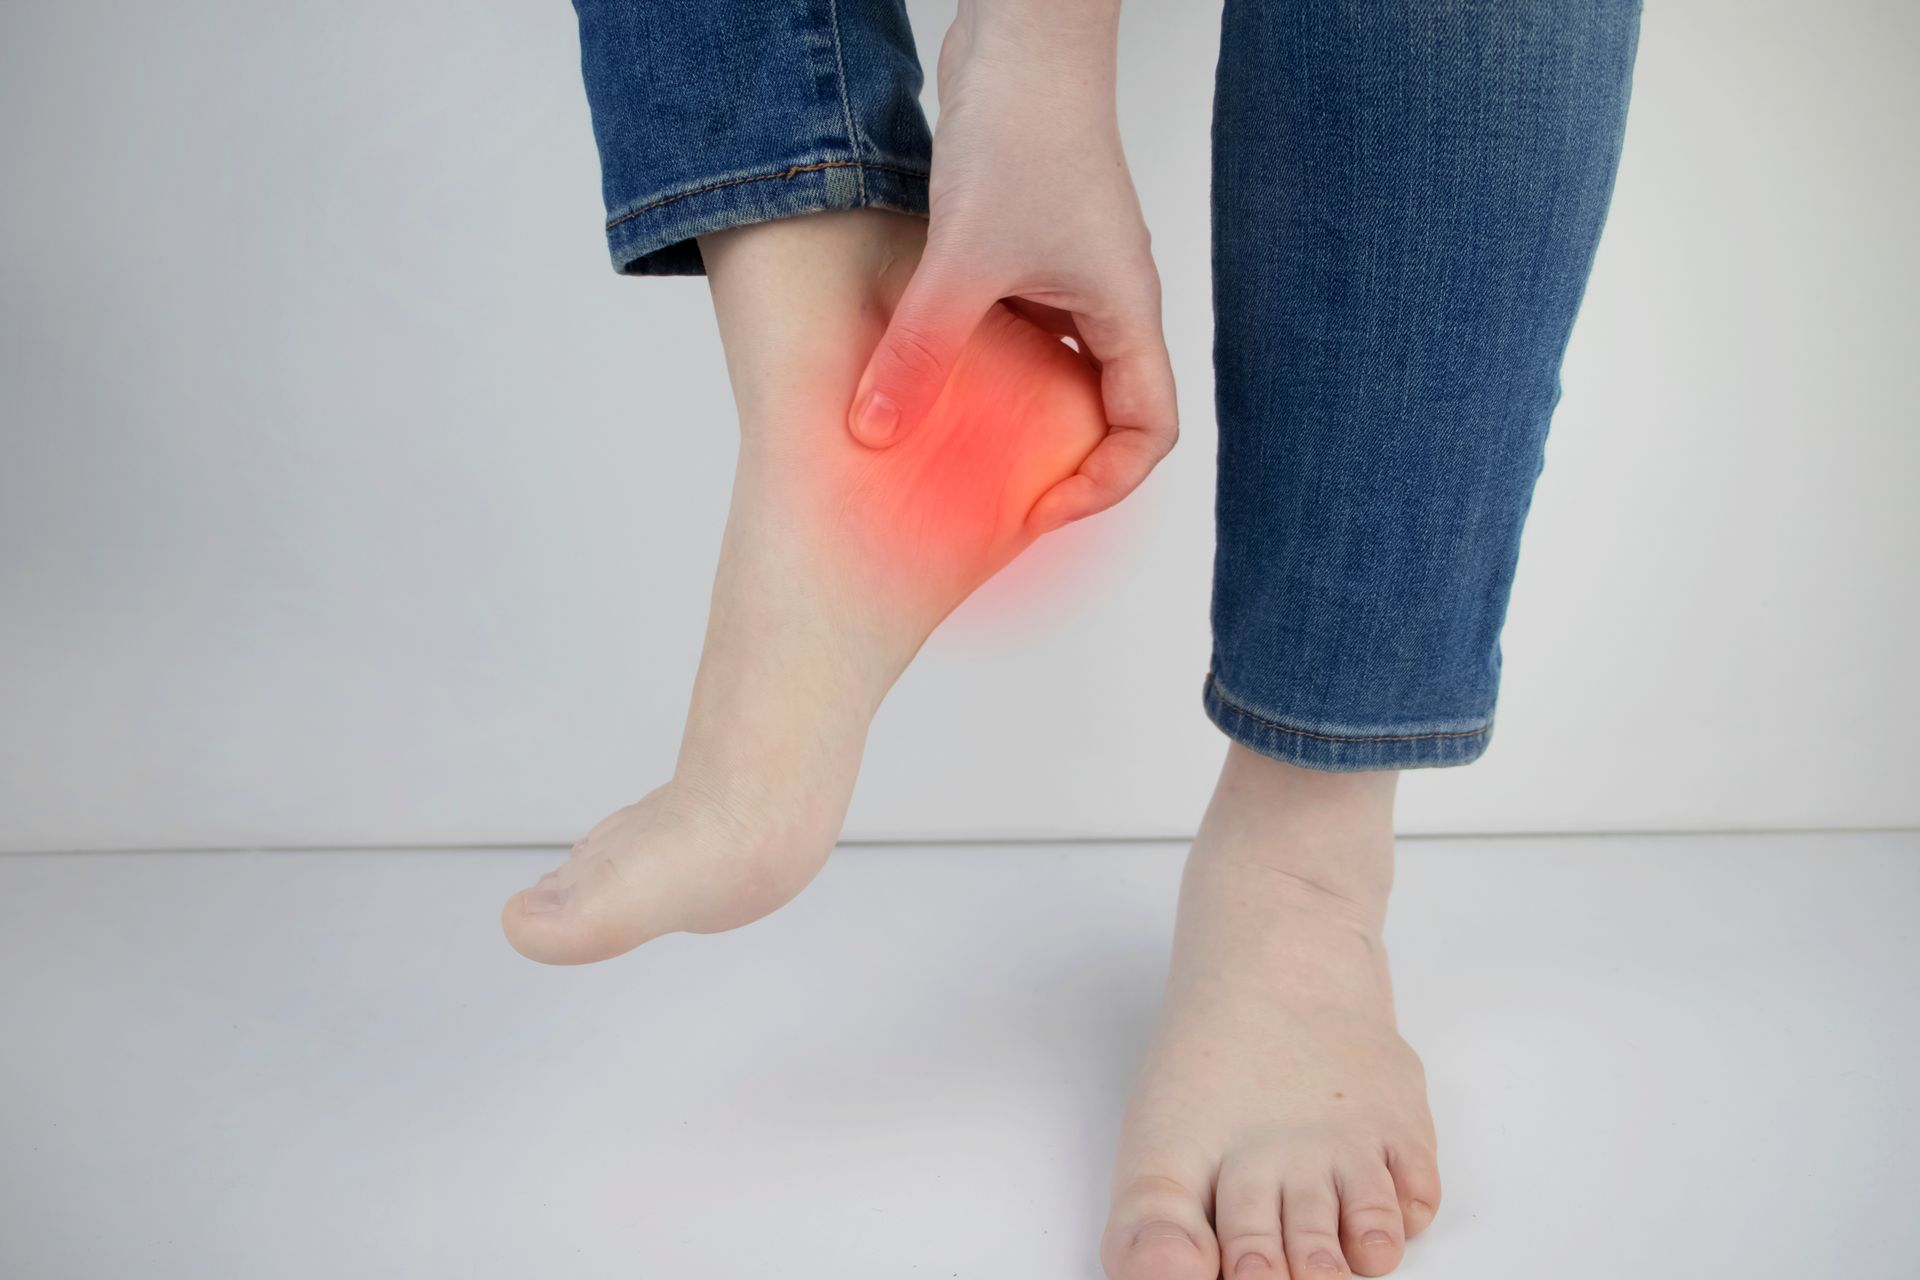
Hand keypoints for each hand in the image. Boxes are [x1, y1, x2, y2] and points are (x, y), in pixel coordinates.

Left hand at [847, 0, 1176, 530]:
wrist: (1021, 37)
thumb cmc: (1024, 133)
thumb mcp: (963, 263)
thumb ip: (921, 351)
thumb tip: (877, 429)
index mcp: (1125, 313)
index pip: (1150, 428)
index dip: (1105, 483)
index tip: (1043, 508)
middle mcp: (1111, 299)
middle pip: (1109, 407)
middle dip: (1063, 458)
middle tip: (1001, 491)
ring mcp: (1075, 271)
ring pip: (1063, 368)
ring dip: (1022, 408)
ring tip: (963, 442)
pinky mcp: (1034, 244)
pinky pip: (1026, 327)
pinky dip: (992, 359)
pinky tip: (937, 367)